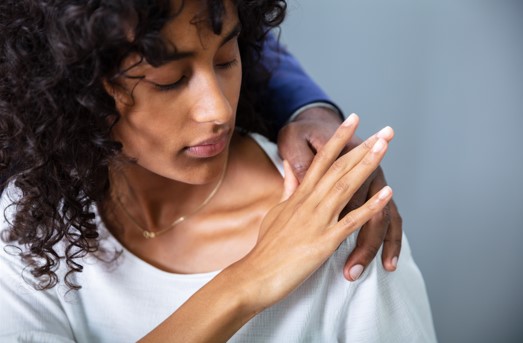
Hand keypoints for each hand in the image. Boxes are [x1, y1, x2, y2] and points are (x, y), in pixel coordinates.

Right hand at [231, 115, 393, 310]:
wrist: (254, 274)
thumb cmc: (266, 247)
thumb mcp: (276, 211)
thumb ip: (288, 187)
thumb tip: (289, 165)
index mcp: (299, 195)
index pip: (322, 159)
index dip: (339, 137)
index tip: (354, 120)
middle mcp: (309, 202)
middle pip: (339, 168)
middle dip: (363, 147)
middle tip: (385, 130)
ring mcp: (316, 220)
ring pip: (346, 186)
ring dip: (367, 165)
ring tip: (385, 147)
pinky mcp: (322, 242)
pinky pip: (350, 221)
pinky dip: (369, 206)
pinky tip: (387, 193)